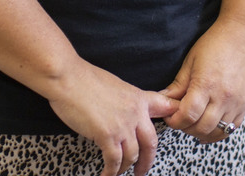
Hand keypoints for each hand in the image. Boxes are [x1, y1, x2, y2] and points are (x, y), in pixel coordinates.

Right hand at [47, 60, 179, 175]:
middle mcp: (135, 112)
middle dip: (147, 161)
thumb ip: (123, 100)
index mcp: (138, 98)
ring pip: (133, 155)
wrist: (67, 77)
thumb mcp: (113, 84)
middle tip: (142, 170)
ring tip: (119, 173)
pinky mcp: (107, 135)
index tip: (177, 121)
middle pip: (151, 143)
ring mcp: (123, 125)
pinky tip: (107, 174)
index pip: (165, 107)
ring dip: (126, 168)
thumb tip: (121, 112)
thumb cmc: (83, 78)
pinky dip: (111, 171)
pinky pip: (114, 161)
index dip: (174, 115)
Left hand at [158, 18, 244, 142]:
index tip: (170, 115)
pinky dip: (218, 131)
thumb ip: (178, 85)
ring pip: (216, 132)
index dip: (174, 120)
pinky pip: (231, 129)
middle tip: (179, 118)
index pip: (187, 115)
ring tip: (193, 121)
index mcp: (206, 84)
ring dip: (201, 131)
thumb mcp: (191, 61)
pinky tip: (209, 125)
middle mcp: (223, 97)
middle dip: (185, 127)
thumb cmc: (215, 43)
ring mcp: (236, 103)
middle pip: (201, 127)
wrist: (244, 34)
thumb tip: (162, 100)